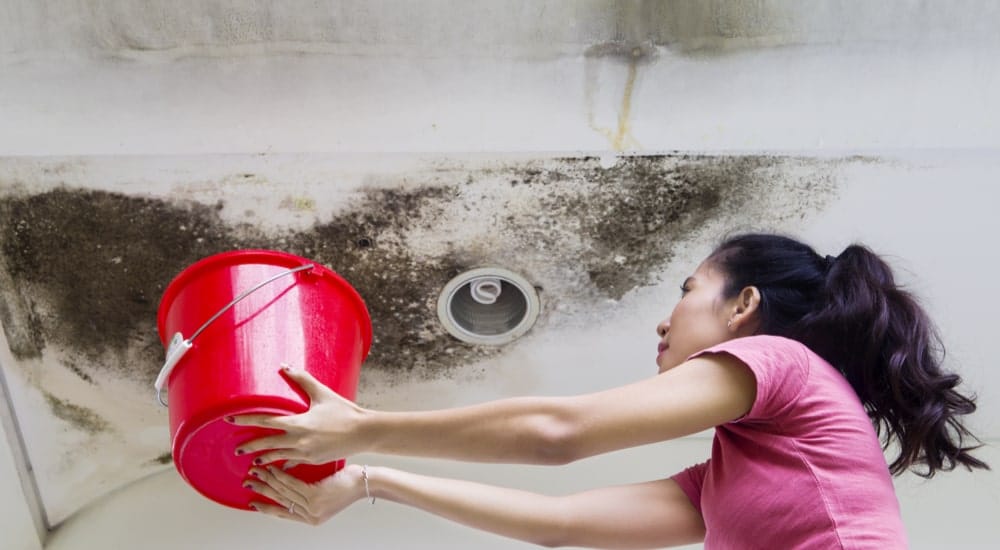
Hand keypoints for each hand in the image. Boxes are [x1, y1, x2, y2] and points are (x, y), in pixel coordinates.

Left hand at [229, 366, 370, 465]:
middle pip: (267, 444)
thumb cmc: (344, 411)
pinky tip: (277, 468)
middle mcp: (299, 440)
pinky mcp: (313, 460)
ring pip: (278, 457)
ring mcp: (306, 453)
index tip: (229, 420)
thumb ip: (302, 379)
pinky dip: (283, 465)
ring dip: (264, 459)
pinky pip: (293, 463)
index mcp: (299, 423)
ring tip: (253, 462)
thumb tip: (284, 366)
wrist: (364, 432)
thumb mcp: (322, 393)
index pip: (266, 422)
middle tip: (236, 448)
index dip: (246, 420)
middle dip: (249, 447)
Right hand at [244, 464, 365, 524]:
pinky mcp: (315, 496)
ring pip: (283, 492)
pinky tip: (272, 467)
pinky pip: (292, 484)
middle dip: (262, 491)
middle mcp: (310, 516)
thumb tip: (287, 484)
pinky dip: (280, 474)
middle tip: (248, 483)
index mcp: (311, 518)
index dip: (266, 507)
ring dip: (267, 480)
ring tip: (256, 471)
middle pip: (279, 502)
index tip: (253, 502)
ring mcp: (312, 507)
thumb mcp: (324, 493)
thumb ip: (307, 494)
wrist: (364, 483)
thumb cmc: (347, 485)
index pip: (283, 514)